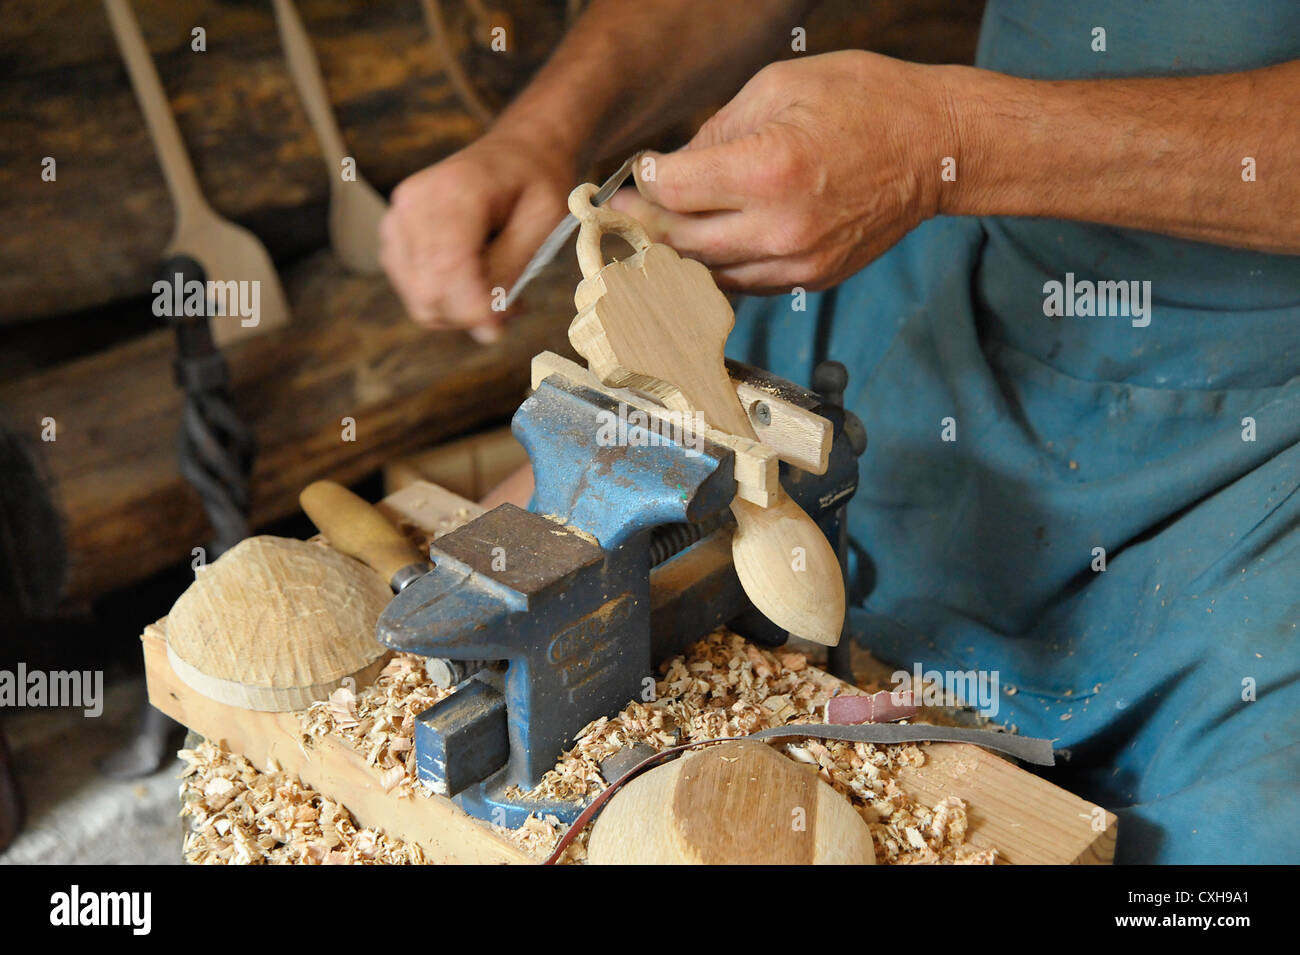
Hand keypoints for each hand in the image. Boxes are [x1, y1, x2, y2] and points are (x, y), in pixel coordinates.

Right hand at [379, 132, 575, 340]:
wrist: (519, 149)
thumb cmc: (537, 181)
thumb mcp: (542, 222)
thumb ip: (510, 271)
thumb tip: (486, 326)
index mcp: (453, 191)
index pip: (447, 270)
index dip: (474, 310)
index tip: (504, 322)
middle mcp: (414, 203)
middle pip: (427, 292)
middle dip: (470, 314)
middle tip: (510, 306)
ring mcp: (398, 217)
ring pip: (417, 298)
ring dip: (459, 310)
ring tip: (497, 292)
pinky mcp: (395, 232)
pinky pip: (412, 288)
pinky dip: (445, 298)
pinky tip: (474, 283)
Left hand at [608, 51, 958, 292]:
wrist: (937, 147)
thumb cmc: (866, 102)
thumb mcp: (779, 87)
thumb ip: (716, 130)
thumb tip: (671, 168)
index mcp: (769, 170)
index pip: (674, 192)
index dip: (643, 183)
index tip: (635, 175)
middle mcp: (781, 227)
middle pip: (682, 242)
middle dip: (646, 225)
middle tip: (626, 212)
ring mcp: (799, 262)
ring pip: (709, 273)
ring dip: (678, 253)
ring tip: (659, 229)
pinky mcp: (813, 279)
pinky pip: (745, 281)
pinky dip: (718, 266)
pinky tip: (706, 243)